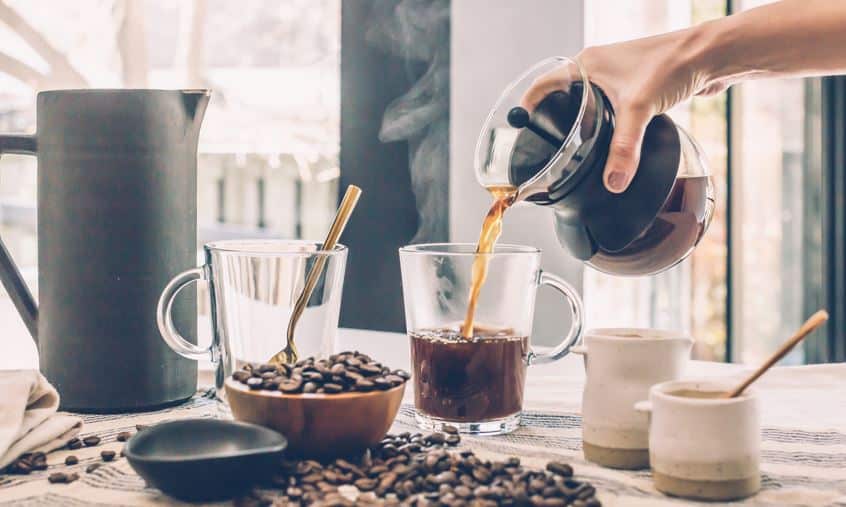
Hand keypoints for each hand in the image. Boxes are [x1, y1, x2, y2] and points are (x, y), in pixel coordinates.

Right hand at [523, 27, 718, 192]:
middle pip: (563, 97)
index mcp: (586, 64)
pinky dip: (605, 126)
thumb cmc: (672, 63)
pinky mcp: (636, 88)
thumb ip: (623, 150)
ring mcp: (617, 78)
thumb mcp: (639, 109)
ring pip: (588, 104)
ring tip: (574, 150)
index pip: (544, 85)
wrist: (710, 55)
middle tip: (547, 146)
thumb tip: (612, 183)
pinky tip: (609, 143)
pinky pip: (611, 109)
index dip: (528, 106)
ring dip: (582, 124)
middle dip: (554, 121)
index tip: (518, 128)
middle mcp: (598, 69)